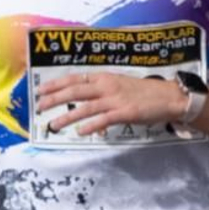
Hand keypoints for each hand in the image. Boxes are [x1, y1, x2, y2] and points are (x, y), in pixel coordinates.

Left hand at [35, 71, 186, 137]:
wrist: (168, 97)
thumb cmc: (144, 92)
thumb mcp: (119, 85)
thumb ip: (101, 92)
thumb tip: (84, 104)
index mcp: (104, 77)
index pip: (75, 78)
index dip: (56, 84)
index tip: (41, 89)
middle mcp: (107, 86)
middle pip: (75, 91)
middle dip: (55, 98)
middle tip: (40, 106)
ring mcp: (116, 99)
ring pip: (86, 107)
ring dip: (67, 116)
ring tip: (54, 124)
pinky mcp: (125, 113)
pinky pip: (103, 120)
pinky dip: (90, 126)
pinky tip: (80, 132)